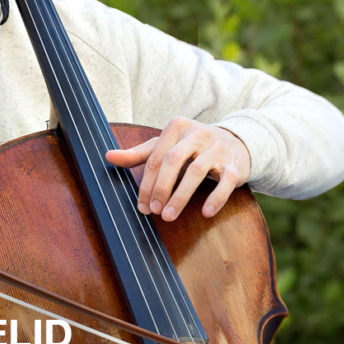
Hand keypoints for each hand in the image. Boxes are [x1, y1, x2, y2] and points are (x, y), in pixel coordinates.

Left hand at [105, 117, 250, 221]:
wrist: (235, 142)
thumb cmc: (193, 146)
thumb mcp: (167, 145)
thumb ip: (139, 153)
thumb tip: (108, 156)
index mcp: (177, 127)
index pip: (157, 157)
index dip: (146, 183)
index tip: (141, 205)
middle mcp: (198, 133)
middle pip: (173, 160)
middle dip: (161, 188)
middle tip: (153, 211)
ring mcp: (217, 148)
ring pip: (197, 171)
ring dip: (181, 196)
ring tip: (169, 216)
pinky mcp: (234, 164)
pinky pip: (226, 181)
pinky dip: (216, 197)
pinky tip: (205, 213)